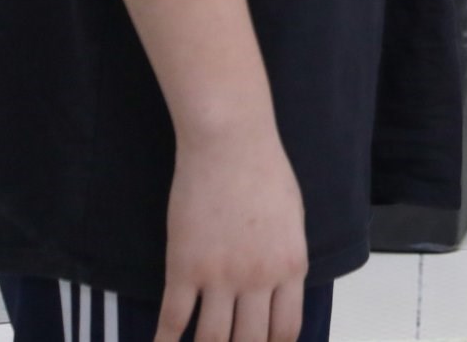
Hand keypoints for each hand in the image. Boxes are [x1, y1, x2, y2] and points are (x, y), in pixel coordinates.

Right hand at [158, 125, 306, 341]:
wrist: (230, 144)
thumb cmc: (266, 173)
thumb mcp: (293, 220)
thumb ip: (286, 261)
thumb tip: (280, 291)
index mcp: (291, 266)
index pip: (286, 330)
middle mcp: (258, 279)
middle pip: (250, 341)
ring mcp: (220, 276)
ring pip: (212, 339)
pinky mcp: (183, 267)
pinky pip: (173, 319)